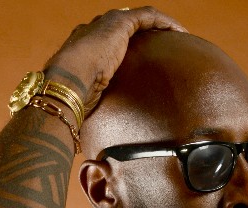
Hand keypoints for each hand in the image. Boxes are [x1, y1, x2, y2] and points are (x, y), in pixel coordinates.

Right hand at [44, 7, 186, 112]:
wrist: (67, 82)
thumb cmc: (72, 98)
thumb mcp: (86, 103)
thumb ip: (94, 111)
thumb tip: (93, 149)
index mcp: (84, 50)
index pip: (109, 45)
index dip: (127, 50)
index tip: (143, 63)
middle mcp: (94, 32)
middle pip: (126, 29)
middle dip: (146, 35)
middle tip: (165, 47)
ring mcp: (106, 25)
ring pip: (140, 19)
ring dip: (161, 26)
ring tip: (179, 36)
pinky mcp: (119, 23)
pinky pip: (148, 17)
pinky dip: (164, 22)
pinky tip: (180, 32)